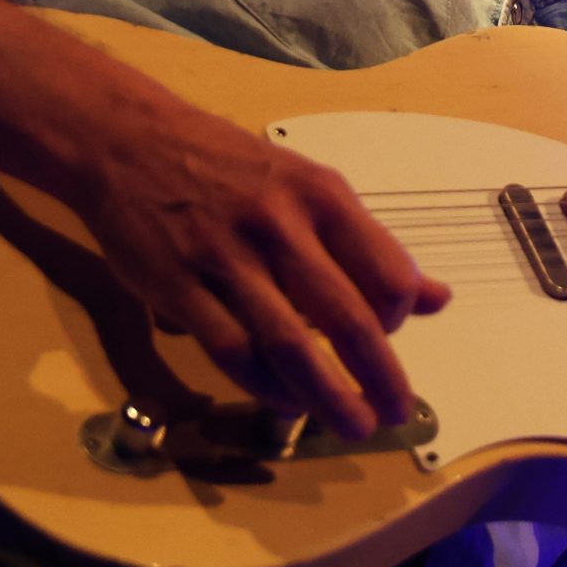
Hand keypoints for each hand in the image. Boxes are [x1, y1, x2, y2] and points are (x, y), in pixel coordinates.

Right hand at [0, 0, 449, 441]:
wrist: (131, 142)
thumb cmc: (230, 167)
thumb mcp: (309, 187)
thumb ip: (370, 245)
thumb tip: (436, 297)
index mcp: (322, 196)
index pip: (386, 271)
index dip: (401, 317)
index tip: (394, 337)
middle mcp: (280, 225)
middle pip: (345, 317)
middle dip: (378, 376)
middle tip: (395, 413)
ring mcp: (225, 258)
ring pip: (288, 344)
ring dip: (325, 395)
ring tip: (350, 423)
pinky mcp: (178, 287)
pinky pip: (231, 350)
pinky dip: (263, 385)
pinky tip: (285, 402)